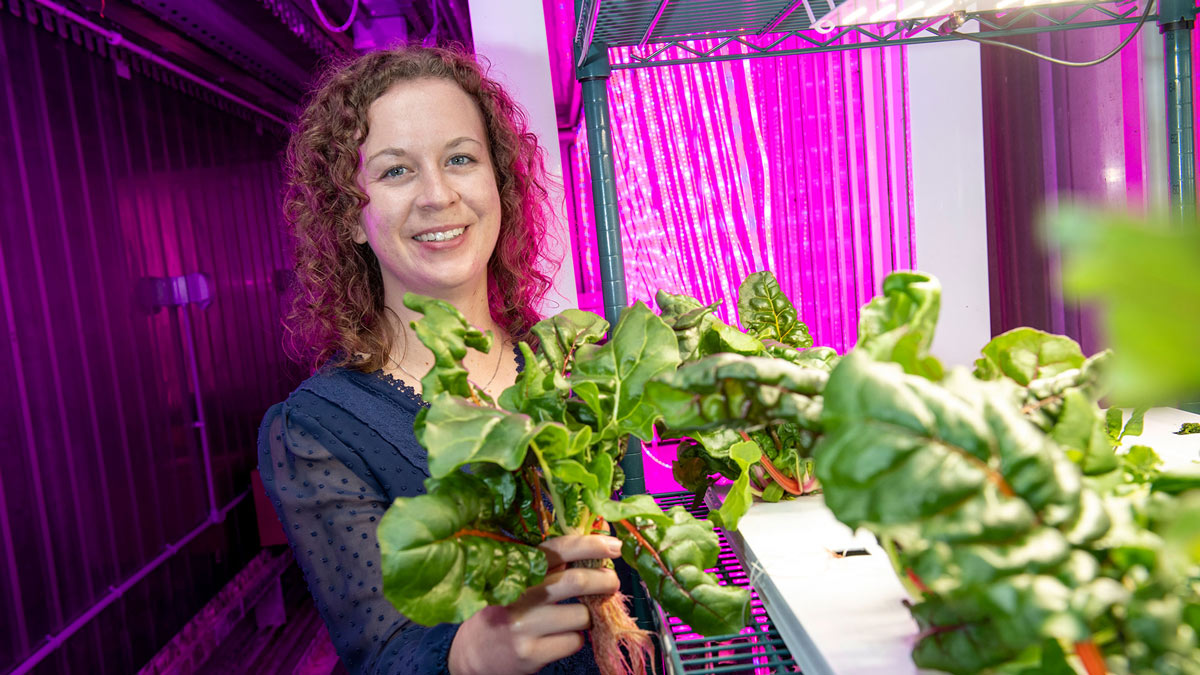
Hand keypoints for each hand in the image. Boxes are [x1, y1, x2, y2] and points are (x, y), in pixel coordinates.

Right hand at [448, 534, 622, 674]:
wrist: (472, 653)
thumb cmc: (504, 609)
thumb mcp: (519, 581)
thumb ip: (550, 566)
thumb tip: (596, 548)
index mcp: (518, 570)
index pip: (559, 549)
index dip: (591, 545)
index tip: (614, 545)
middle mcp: (519, 594)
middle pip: (575, 581)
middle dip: (603, 580)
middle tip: (612, 581)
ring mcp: (523, 625)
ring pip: (580, 616)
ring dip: (588, 616)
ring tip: (577, 617)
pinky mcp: (530, 653)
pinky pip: (573, 642)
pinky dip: (575, 639)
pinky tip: (559, 638)